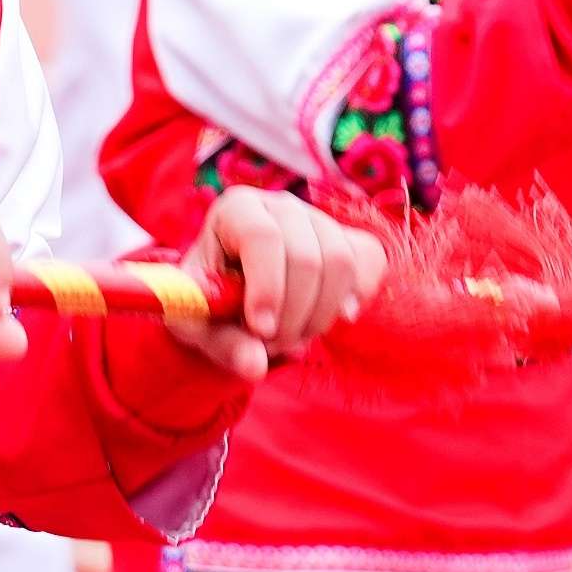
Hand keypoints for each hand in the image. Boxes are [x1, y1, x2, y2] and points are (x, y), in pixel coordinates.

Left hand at [171, 188, 387, 378]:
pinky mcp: (347, 238)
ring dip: (321, 315)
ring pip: (341, 263)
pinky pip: (368, 262)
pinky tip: (334, 317)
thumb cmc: (211, 305)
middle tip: (273, 345)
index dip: (267, 286)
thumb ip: (225, 344)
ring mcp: (319, 219)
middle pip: (306, 256)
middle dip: (293, 314)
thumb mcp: (203, 327)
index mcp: (236, 210)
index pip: (262, 237)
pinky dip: (355, 298)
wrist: (235, 300)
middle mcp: (280, 206)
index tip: (261, 329)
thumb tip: (255, 365)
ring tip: (294, 338)